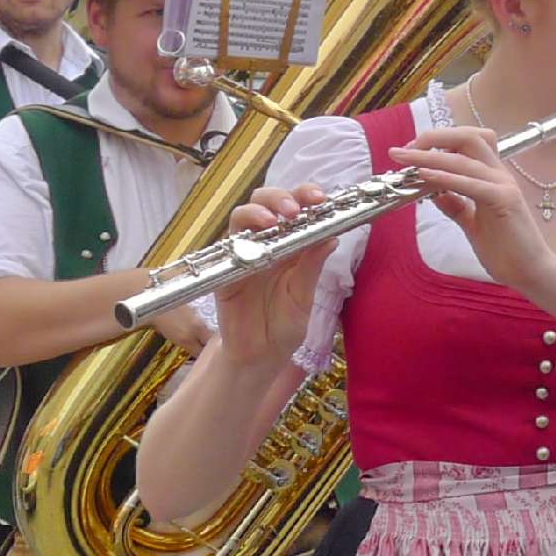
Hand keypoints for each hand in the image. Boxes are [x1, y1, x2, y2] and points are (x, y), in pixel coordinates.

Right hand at [201, 185, 330, 362]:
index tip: (321, 199)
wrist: (258, 357)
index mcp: (292, 247)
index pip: (298, 210)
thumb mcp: (303, 299)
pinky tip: (253, 242)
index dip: (307, 197)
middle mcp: (267, 244)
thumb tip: (331, 236)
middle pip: (268, 203)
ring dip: (258, 210)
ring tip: (274, 220)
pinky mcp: (224, 270)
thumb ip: (311, 268)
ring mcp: (243, 254)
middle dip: (282, 197)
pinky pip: (226, 247)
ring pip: (243, 216)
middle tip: (296, 209)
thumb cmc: (283, 327)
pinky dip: (239, 239)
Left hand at [391, 128, 555, 296]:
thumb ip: (456, 205)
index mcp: (492, 178)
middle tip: (405, 149)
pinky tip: (425, 175)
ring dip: (429, 155)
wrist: (531, 272)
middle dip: (433, 137)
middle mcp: (500, 175)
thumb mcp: (472, 223)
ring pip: (464, 158)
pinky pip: (470, 183)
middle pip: (468, 137)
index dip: (439, 141)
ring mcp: (503, 186)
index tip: (411, 152)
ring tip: (404, 158)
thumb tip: (434, 192)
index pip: (468, 143)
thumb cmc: (505, 250)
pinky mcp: (504, 201)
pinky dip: (445, 176)